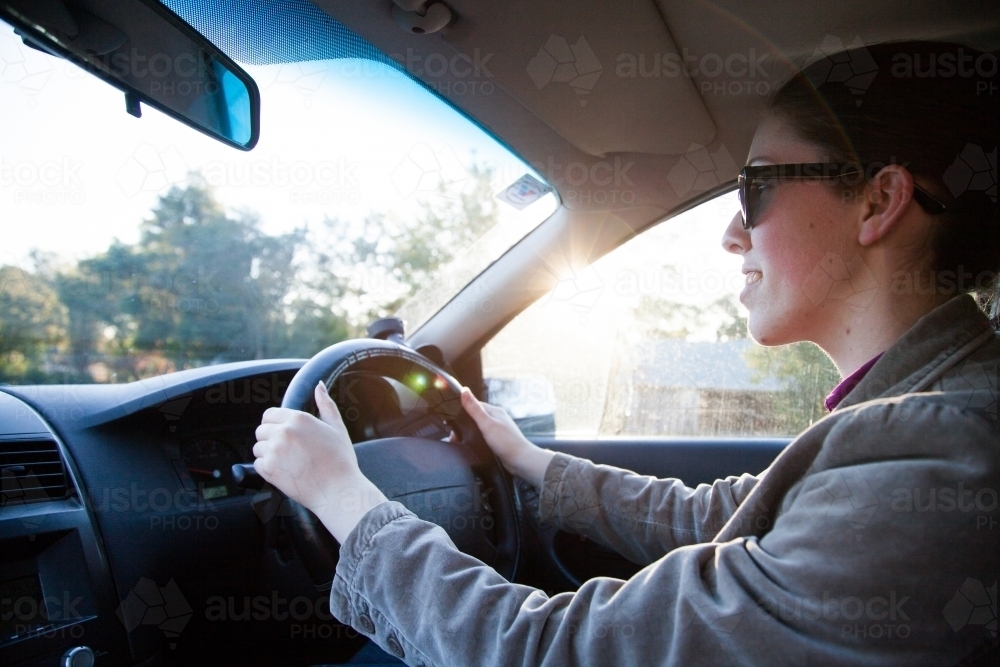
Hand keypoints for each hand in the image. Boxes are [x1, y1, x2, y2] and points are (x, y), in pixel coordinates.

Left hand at [253, 381, 385, 540]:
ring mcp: (274, 450)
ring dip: (269, 455)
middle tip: (288, 451)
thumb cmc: (340, 461)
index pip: (269, 414)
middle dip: (270, 439)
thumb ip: (325, 404)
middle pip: (261, 431)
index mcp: (298, 418)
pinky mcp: (269, 469)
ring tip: (289, 462)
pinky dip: (267, 469)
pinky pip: (257, 465)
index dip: (275, 424)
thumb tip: (319, 386)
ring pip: (258, 448)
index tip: (284, 435)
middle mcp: (283, 432)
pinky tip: (285, 472)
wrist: (339, 489)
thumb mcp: (337, 428)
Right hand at [459, 388, 554, 487]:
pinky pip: (483, 436)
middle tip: (454, 435)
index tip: (451, 419)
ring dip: (469, 432)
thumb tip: (464, 390)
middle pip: (476, 416)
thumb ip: (474, 408)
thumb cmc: (505, 442)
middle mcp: (497, 418)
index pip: (475, 405)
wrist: (520, 460)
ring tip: (459, 440)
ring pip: (479, 427)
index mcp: (495, 411)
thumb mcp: (486, 424)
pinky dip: (476, 439)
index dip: (462, 410)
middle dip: (465, 424)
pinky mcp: (498, 439)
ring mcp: (498, 429)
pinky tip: (472, 445)